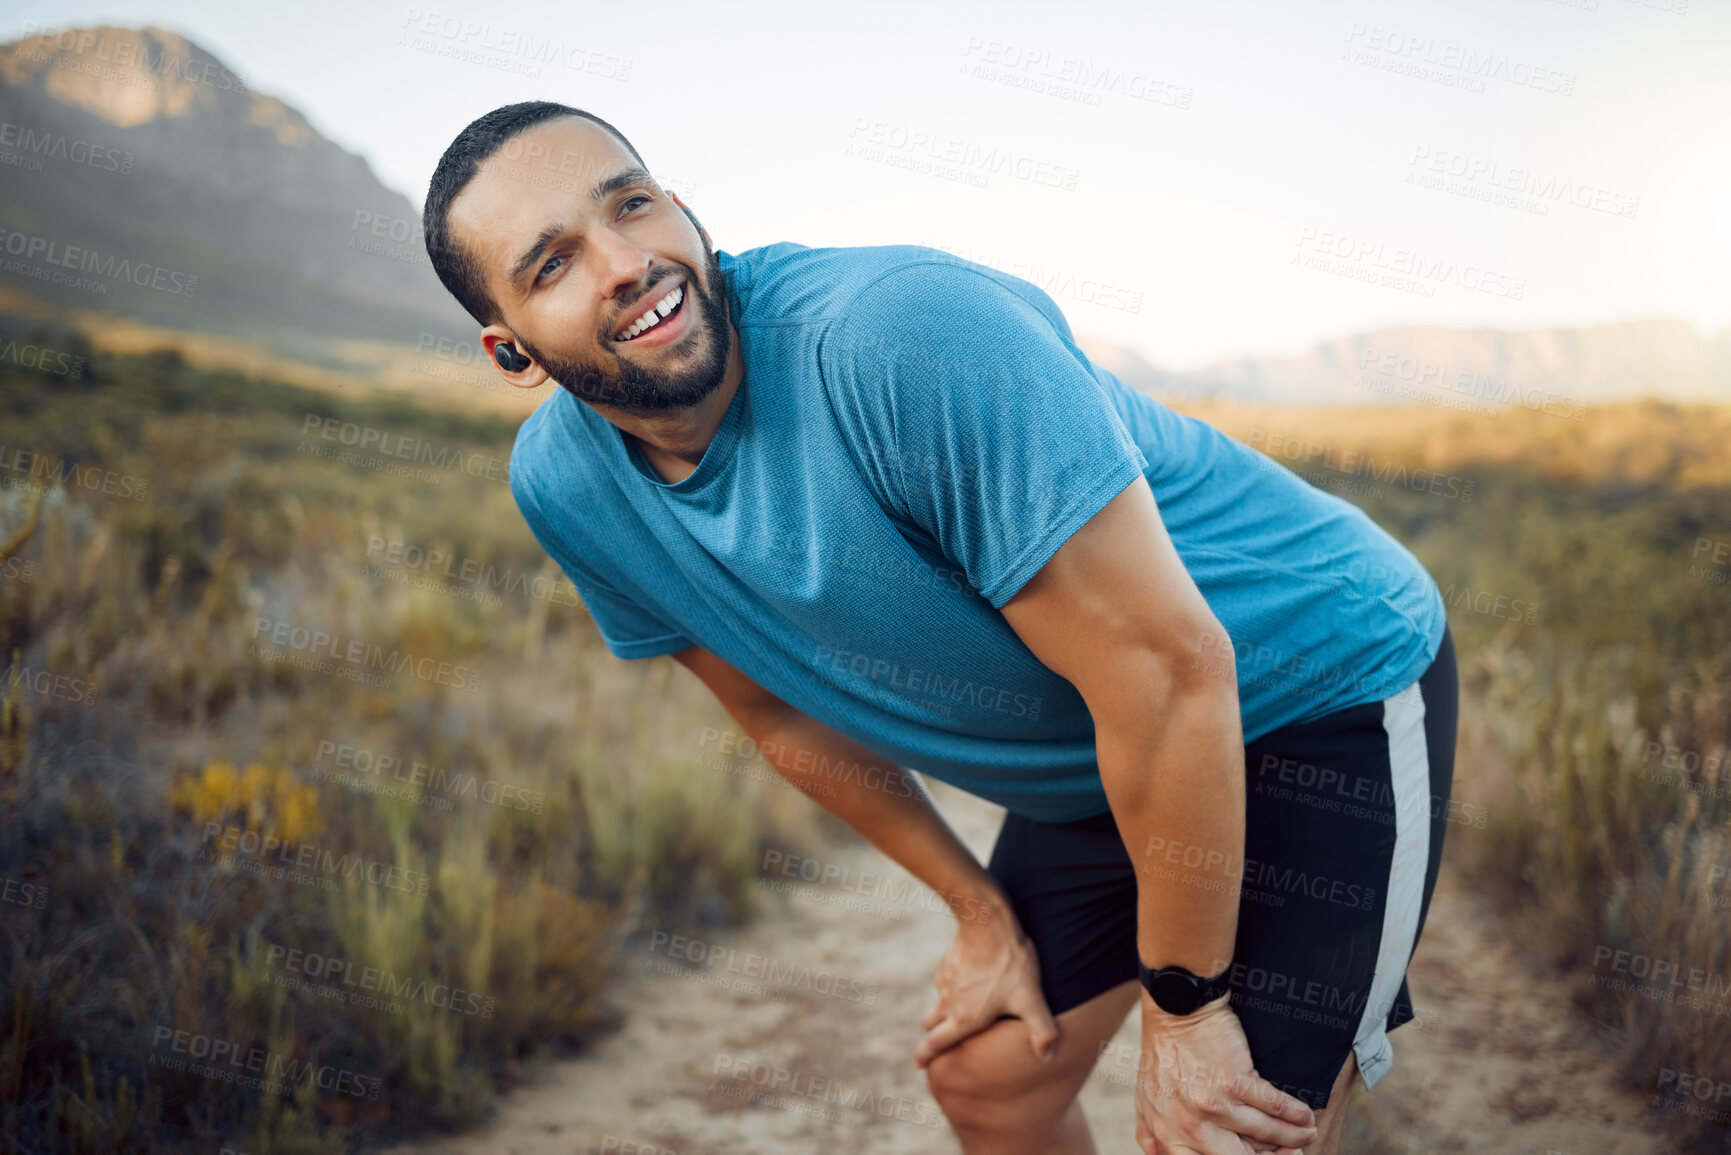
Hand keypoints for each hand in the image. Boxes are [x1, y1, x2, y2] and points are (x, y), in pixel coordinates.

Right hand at [913, 899, 1058, 1067]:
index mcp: (964, 1019)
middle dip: (935, 1034)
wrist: (987, 920)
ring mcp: (946, 981)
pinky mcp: (947, 963)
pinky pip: (947, 980)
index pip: (936, 1045)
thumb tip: (1047, 1057)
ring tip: (967, 1007)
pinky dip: (955, 986)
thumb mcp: (1031, 998)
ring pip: (939, 1001)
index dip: (925, 1056)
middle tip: (942, 1039)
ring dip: (946, 1008)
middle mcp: (949, 1003)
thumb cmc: (1009, 962)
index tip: (918, 1064)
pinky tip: (974, 978)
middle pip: (931, 1025)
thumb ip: (1042, 1031)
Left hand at [1133, 993, 1317, 1153]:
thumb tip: (1155, 1154)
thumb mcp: (1146, 1097)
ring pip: (1265, 1134)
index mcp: (1169, 1135)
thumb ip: (1152, 1131)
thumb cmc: (1162, 1051)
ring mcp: (1214, 1106)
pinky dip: (1295, 1114)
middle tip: (1288, 1152)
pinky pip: (1274, 1107)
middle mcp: (1190, 1127)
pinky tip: (1306, 1116)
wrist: (1175, 1009)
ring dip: (1293, 1137)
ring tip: (1307, 1133)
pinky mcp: (1235, 1082)